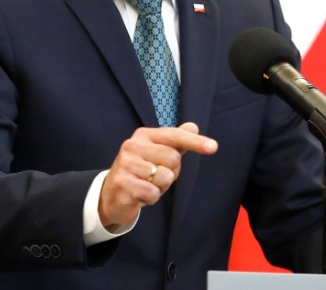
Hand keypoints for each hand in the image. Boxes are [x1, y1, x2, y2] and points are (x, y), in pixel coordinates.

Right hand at [98, 122, 217, 227]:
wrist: (111, 194)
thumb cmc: (141, 171)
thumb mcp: (157, 153)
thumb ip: (176, 140)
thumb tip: (194, 126)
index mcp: (144, 135)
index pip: (175, 136)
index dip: (195, 141)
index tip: (213, 147)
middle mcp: (132, 146)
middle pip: (174, 158)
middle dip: (172, 172)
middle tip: (156, 176)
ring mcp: (125, 165)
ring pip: (165, 177)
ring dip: (161, 187)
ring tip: (147, 185)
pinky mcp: (122, 184)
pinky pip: (153, 193)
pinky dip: (151, 198)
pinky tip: (140, 195)